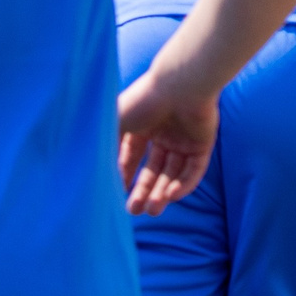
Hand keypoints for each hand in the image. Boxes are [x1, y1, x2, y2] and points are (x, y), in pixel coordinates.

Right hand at [116, 67, 217, 216]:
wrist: (181, 85)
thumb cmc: (145, 100)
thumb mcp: (116, 121)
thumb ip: (106, 143)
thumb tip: (92, 168)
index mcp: (143, 126)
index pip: (133, 157)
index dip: (126, 176)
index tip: (117, 195)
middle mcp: (164, 134)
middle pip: (154, 170)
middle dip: (144, 191)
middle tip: (134, 211)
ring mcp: (184, 140)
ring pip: (173, 173)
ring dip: (163, 193)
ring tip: (152, 210)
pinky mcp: (203, 144)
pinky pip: (194, 170)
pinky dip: (183, 185)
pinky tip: (170, 196)